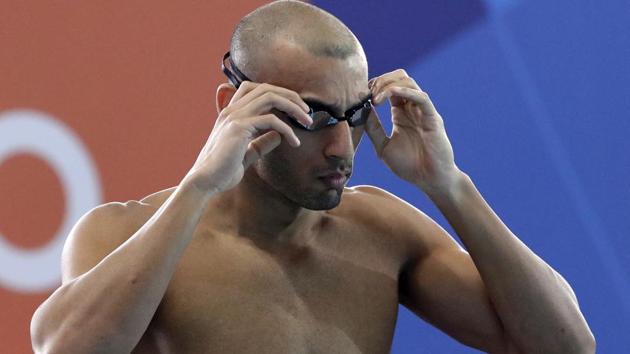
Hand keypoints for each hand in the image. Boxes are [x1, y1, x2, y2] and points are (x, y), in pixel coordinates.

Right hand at [182, 82, 312, 192]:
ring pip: (270, 97)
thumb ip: (261, 143)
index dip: (278, 93)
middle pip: (266, 88)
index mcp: (231, 113)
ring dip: (293, 107)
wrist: (206, 182)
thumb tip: (279, 136)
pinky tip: (295, 142)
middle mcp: (232, 110)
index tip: (295, 108)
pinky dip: (288, 129)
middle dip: (291, 96)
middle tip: (307, 112)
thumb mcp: (247, 153)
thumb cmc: (223, 171)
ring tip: (307, 121)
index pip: (256, 88)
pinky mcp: (239, 128)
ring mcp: (234, 116)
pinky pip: (271, 120)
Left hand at [365, 69, 460, 192]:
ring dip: (389, 85)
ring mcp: (423, 111)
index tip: (360, 95)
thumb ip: (373, 129)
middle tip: (368, 94)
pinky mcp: (433, 118)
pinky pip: (421, 97)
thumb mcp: (383, 146)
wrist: (430, 180)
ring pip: (409, 82)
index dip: (374, 86)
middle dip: (381, 81)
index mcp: (401, 113)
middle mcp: (412, 108)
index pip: (388, 87)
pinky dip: (405, 92)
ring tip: (376, 99)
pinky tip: (389, 96)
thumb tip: (360, 111)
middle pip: (399, 78)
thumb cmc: (409, 166)